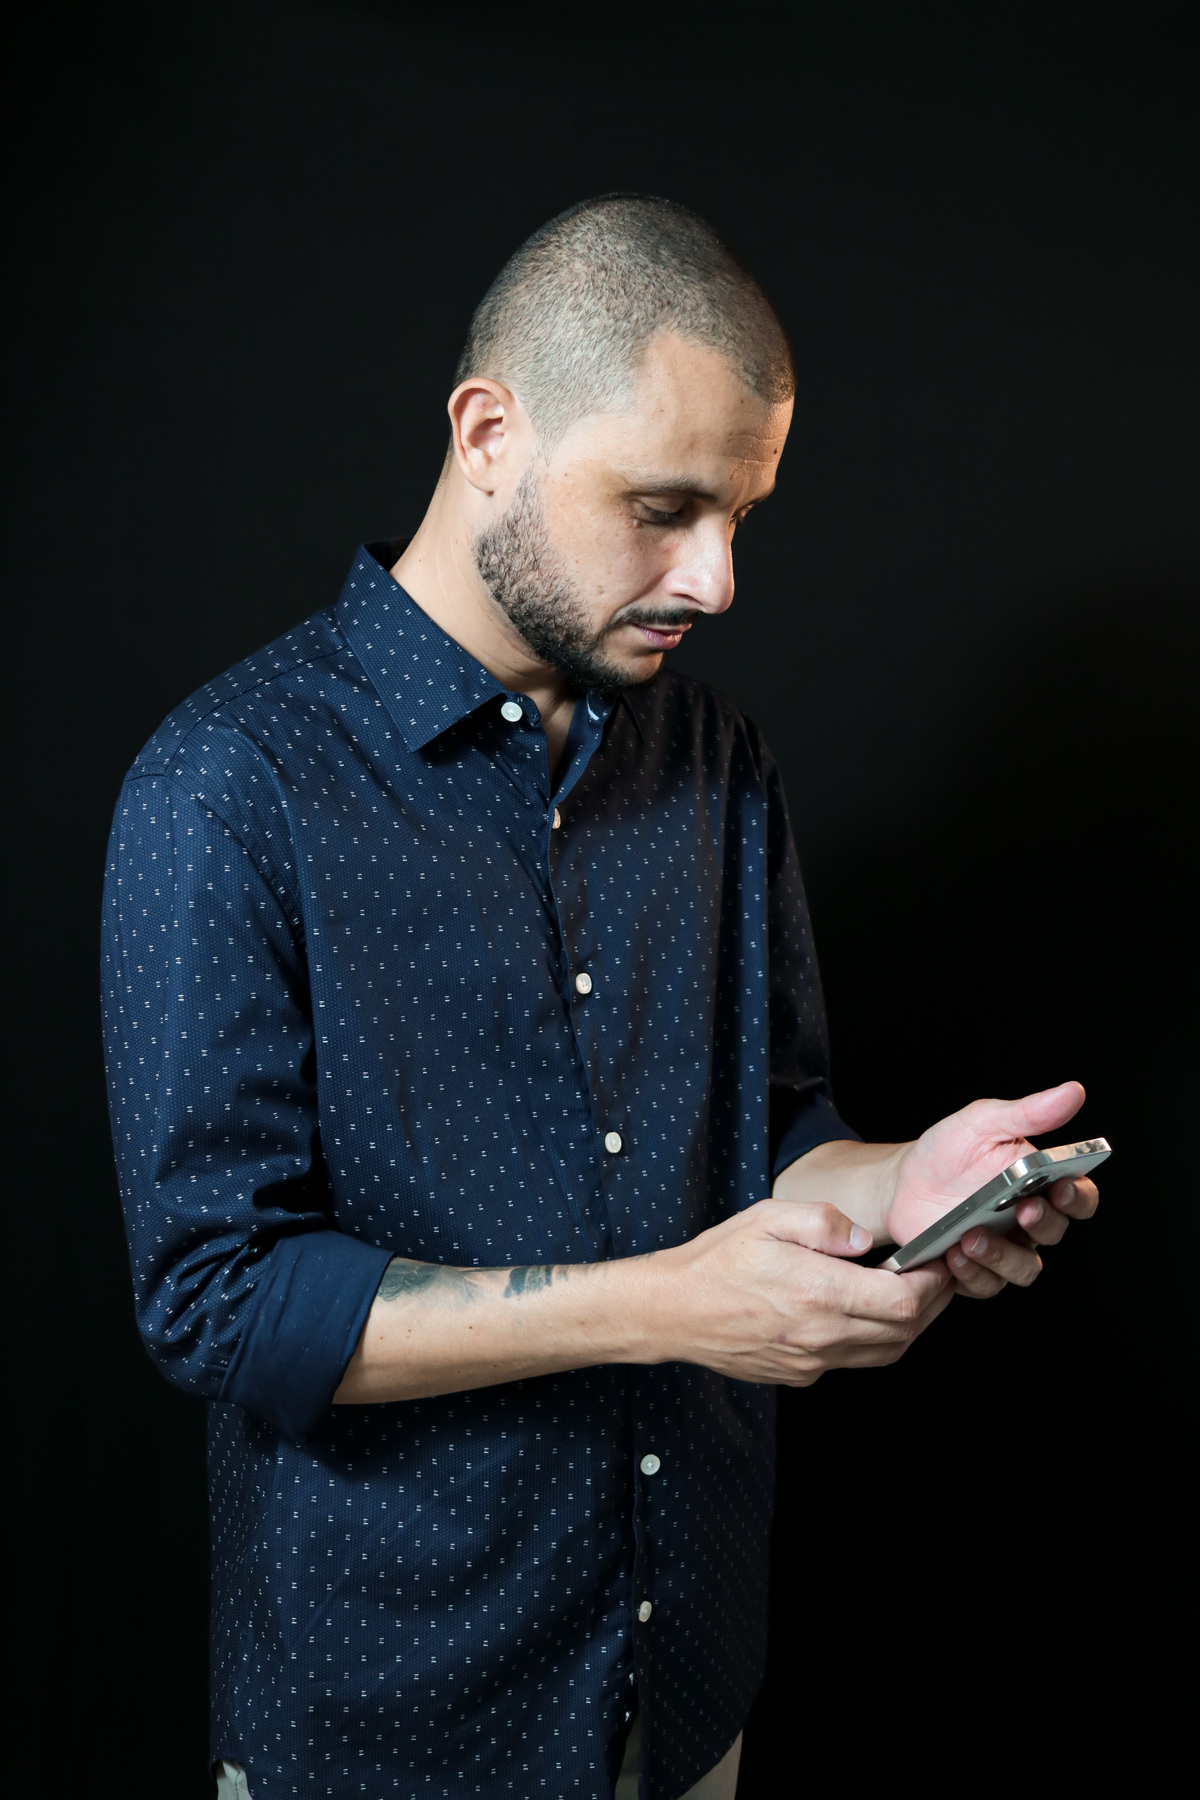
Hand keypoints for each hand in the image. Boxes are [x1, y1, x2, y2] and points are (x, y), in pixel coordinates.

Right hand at [654, 1198, 954, 1384]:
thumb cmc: (719, 1260)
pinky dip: (873, 1339)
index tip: (937, 1261)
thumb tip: (865, 1238)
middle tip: (936, 1275)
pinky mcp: (801, 1375)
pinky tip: (865, 1312)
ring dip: (908, 1325)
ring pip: (885, 1352)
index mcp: (818, 1292)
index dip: (932, 1282)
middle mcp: (821, 1335)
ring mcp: (812, 1362)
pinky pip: (853, 1361)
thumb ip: (824, 1221)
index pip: (903, 1300)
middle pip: (905, 1331)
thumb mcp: (768, 1217)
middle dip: (931, 1303)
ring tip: (911, 1294)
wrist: (674, 1310)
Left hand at [885, 1080, 1100, 1299]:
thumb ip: (1028, 1112)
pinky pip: (986, 1283)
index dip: (1078, 1197)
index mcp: (1040, 1183)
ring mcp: (1005, 1248)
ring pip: (1024, 1268)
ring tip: (972, 1237)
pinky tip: (953, 1254)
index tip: (1062, 1188)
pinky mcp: (976, 1269)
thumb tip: (1073, 1091)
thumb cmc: (948, 1151)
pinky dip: (973, 1272)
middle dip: (1042, 1224)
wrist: (901, 1183)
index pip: (1079, 1196)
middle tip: (1022, 1210)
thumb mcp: (982, 1122)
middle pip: (1055, 1232)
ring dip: (1003, 1256)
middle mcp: (1028, 1219)